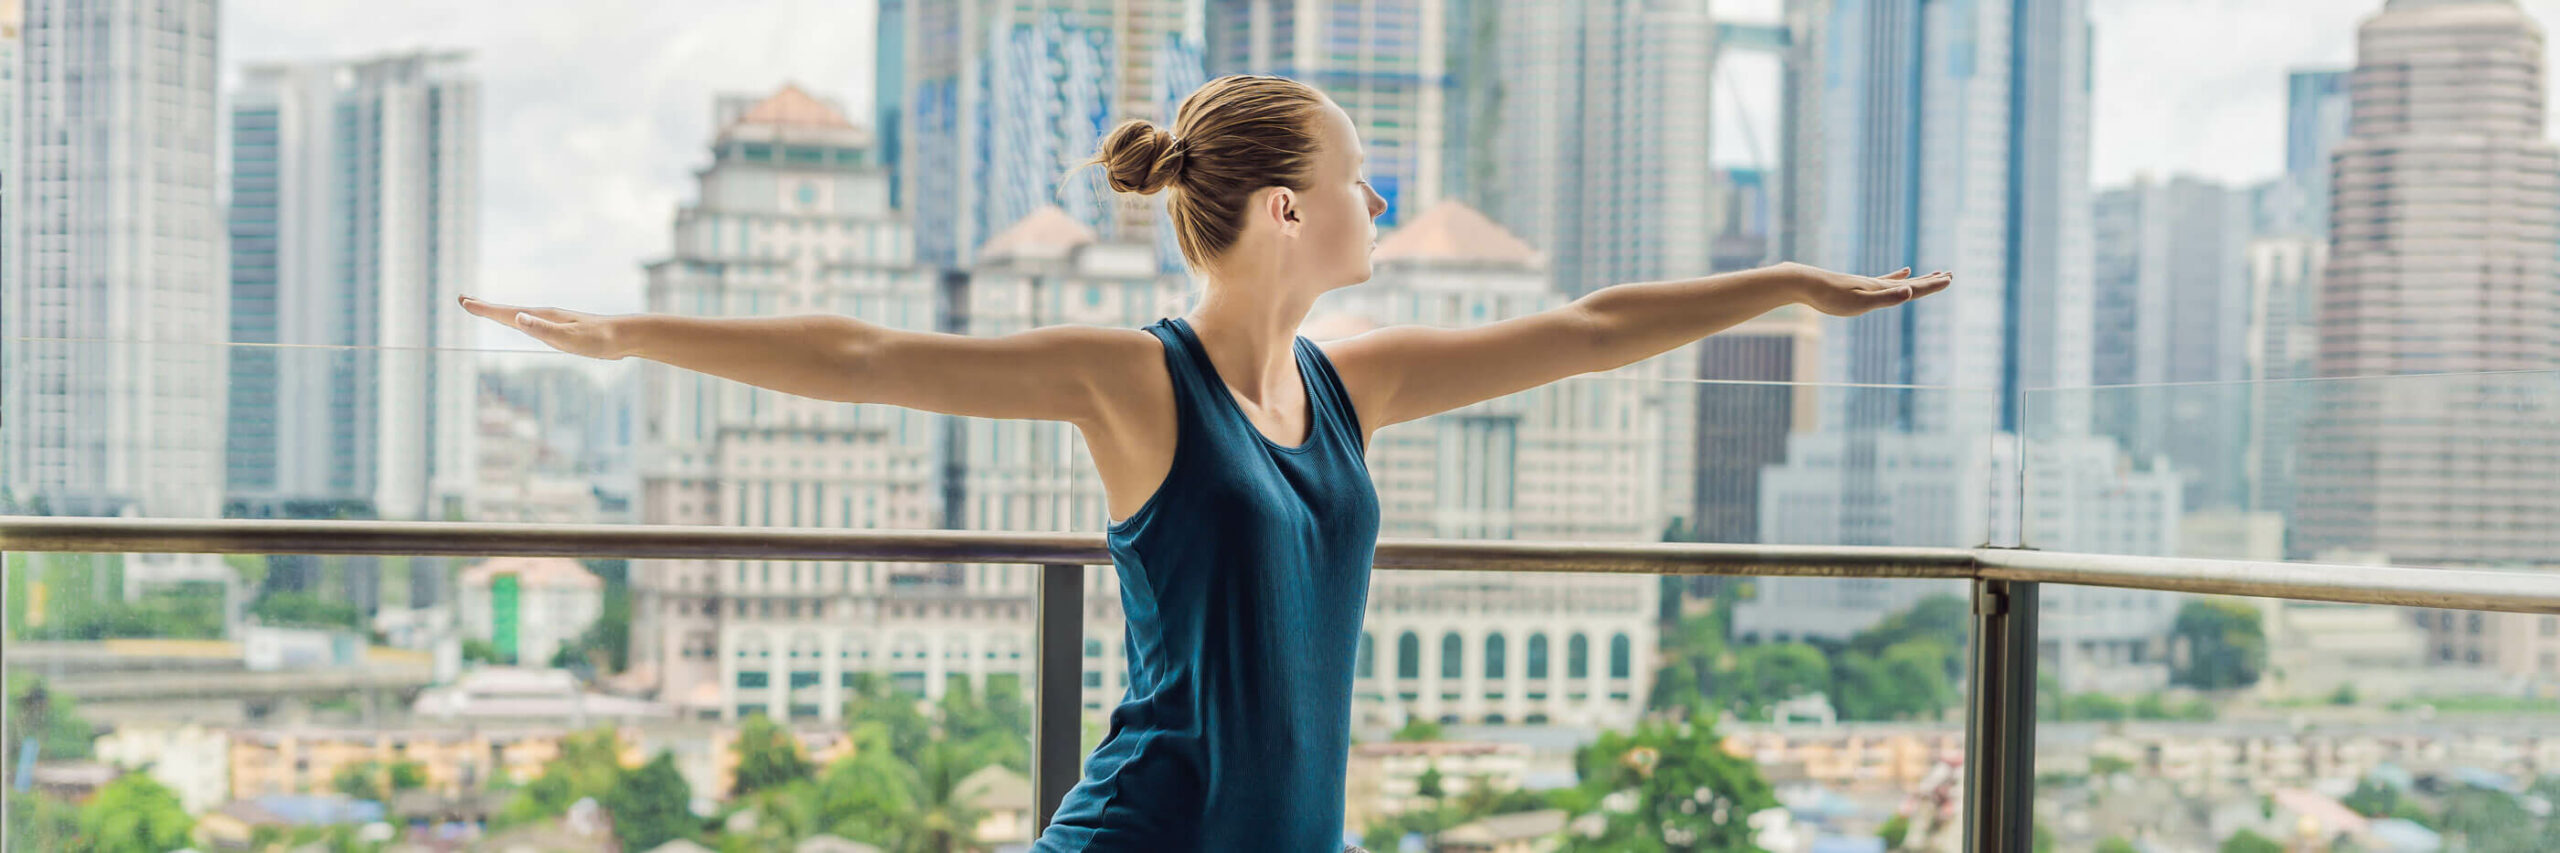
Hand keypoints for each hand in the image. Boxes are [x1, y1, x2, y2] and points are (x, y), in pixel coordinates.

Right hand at [458, 296, 631, 359]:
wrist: (625, 337)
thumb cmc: (599, 340)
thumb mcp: (568, 338)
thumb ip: (542, 329)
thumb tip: (517, 317)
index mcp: (543, 316)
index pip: (506, 312)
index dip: (484, 308)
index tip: (463, 301)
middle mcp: (546, 315)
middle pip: (509, 310)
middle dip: (486, 307)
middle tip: (464, 300)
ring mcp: (554, 321)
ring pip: (520, 315)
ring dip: (501, 312)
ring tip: (487, 310)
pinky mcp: (562, 329)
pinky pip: (533, 323)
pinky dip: (519, 321)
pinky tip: (522, 323)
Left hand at [1790, 265, 1952, 316]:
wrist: (1805, 283)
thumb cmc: (1830, 297)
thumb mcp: (1860, 303)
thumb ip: (1886, 298)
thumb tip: (1911, 291)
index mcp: (1881, 289)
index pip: (1913, 288)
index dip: (1932, 286)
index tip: (1950, 279)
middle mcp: (1879, 284)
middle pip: (1912, 283)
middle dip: (1931, 281)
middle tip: (1950, 275)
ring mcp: (1869, 283)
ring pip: (1902, 281)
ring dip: (1919, 278)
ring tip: (1933, 273)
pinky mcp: (1859, 285)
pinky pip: (1886, 280)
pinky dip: (1898, 276)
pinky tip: (1903, 271)